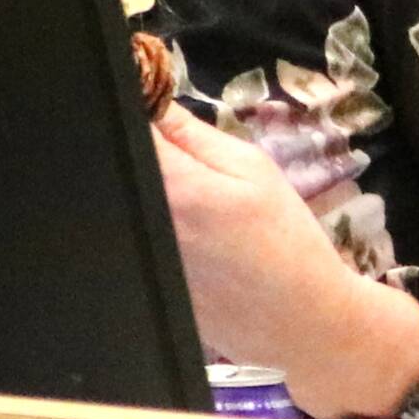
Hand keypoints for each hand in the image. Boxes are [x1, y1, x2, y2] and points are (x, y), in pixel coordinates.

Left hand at [151, 103, 418, 418]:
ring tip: (188, 196)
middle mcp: (143, 222)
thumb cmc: (285, 239)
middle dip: (138, 151)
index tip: (145, 94)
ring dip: (140, 186)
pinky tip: (185, 231)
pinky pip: (130, 233)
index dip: (131, 105)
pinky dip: (144, 221)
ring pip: (124, 200)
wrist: (301, 323)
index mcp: (172, 188)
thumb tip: (149, 97)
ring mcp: (138, 255)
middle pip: (116, 168)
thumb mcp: (251, 170)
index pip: (126, 132)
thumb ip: (192, 134)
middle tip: (171, 149)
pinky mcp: (141, 279)